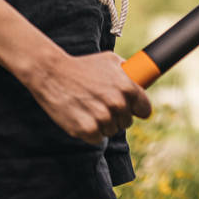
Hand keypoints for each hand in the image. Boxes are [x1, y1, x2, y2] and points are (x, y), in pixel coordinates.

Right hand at [23, 50, 152, 144]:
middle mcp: (118, 104)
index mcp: (128, 88)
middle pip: (126, 122)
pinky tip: (82, 116)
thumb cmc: (82, 66)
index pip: (145, 110)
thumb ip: (128, 72)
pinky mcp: (87, 130)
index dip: (137, 109)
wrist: (52, 74)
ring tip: (89, 108)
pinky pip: (97, 138)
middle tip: (101, 104)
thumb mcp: (110, 61)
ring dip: (103, 124)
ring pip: (111, 131)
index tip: (130, 109)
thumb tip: (140, 79)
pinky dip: (90, 131)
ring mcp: (103, 118)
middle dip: (117, 116)